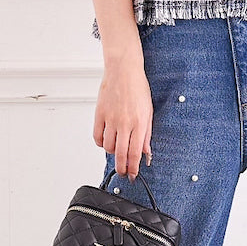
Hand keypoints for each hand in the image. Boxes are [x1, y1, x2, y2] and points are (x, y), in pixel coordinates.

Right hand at [94, 54, 153, 179]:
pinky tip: (106, 141)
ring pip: (107, 147)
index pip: (135, 153)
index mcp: (139, 123)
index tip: (133, 174)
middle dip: (121, 167)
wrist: (123, 71)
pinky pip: (97, 136)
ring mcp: (110, 119)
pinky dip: (100, 142)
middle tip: (122, 172)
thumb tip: (146, 152)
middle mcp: (124, 123)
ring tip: (116, 151)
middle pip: (120, 154)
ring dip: (111, 153)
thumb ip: (146, 134)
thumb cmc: (138, 88)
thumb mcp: (148, 112)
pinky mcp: (99, 114)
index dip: (133, 167)